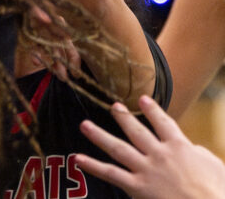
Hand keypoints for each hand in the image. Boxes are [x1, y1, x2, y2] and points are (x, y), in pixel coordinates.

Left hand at [21, 4, 81, 81]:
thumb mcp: (34, 1)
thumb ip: (38, 10)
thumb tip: (46, 20)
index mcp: (58, 25)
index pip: (69, 44)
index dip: (73, 59)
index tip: (75, 73)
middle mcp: (52, 31)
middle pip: (61, 51)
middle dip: (63, 65)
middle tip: (64, 79)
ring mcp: (43, 33)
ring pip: (50, 51)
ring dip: (53, 63)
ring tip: (57, 76)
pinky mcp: (32, 34)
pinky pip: (36, 47)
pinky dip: (37, 54)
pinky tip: (36, 60)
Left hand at [77, 95, 224, 198]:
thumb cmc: (218, 191)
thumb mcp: (215, 166)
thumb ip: (199, 154)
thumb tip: (192, 149)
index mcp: (181, 147)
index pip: (164, 123)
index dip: (153, 110)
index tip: (143, 99)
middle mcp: (160, 154)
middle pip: (137, 131)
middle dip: (123, 118)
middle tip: (112, 106)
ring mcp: (147, 169)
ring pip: (118, 148)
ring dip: (99, 135)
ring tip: (84, 125)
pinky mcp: (138, 187)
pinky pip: (111, 174)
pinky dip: (93, 166)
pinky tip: (78, 159)